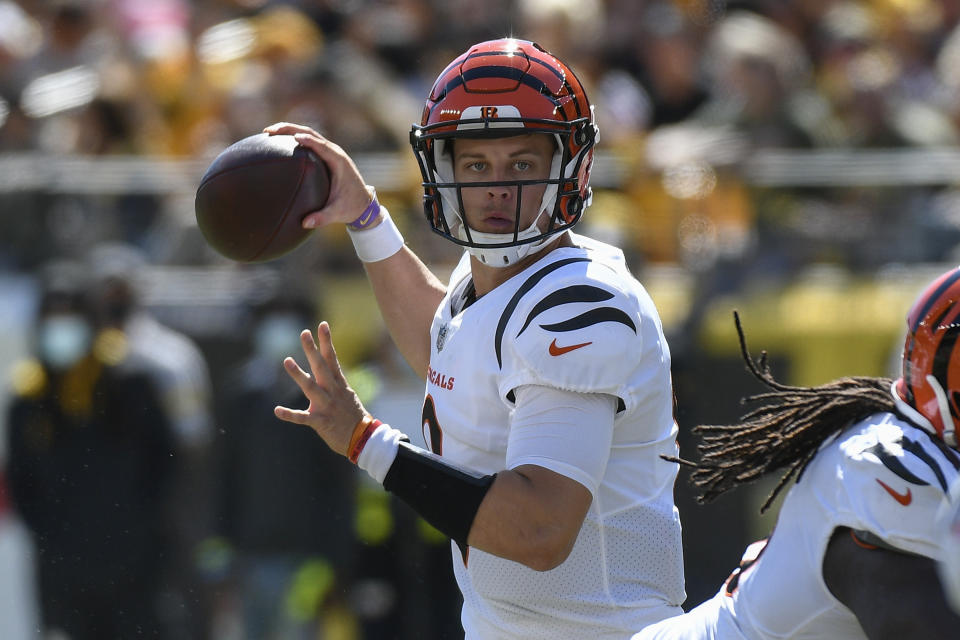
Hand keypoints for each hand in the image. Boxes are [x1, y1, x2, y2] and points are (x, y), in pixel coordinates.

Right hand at [263, 122, 373, 229]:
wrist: (363, 203)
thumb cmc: (351, 207)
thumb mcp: (337, 213)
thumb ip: (323, 218)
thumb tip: (305, 223)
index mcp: (339, 162)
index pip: (322, 146)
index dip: (308, 140)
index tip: (294, 137)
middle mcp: (334, 152)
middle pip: (311, 133)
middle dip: (290, 129)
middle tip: (269, 131)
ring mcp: (330, 152)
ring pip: (308, 134)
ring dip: (289, 131)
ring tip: (268, 133)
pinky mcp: (325, 155)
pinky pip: (308, 142)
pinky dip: (293, 138)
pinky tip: (278, 143)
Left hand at [274, 321, 366, 456]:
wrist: (364, 440)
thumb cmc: (353, 417)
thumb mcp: (348, 395)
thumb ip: (335, 381)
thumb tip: (329, 367)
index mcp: (339, 385)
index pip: (332, 359)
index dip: (327, 342)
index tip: (322, 324)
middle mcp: (333, 392)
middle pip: (321, 367)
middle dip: (313, 350)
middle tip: (304, 333)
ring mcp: (327, 406)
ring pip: (311, 387)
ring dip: (298, 374)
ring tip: (287, 360)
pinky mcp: (321, 422)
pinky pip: (303, 418)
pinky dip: (290, 414)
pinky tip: (277, 410)